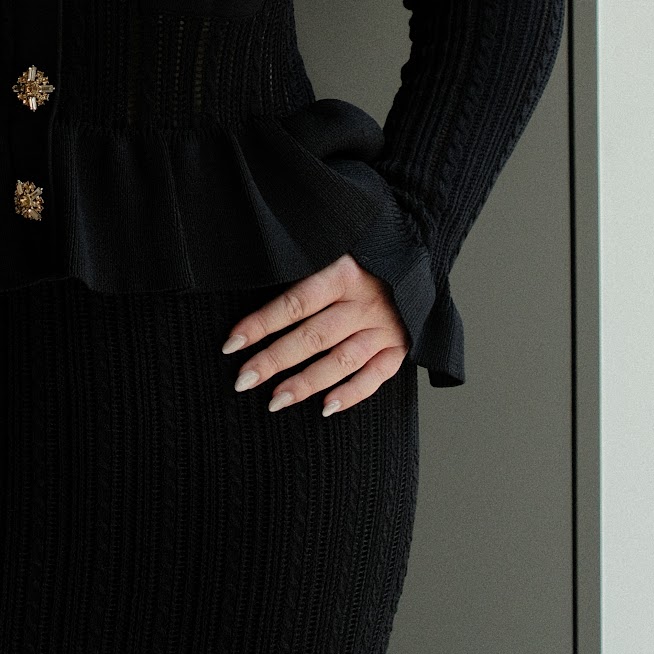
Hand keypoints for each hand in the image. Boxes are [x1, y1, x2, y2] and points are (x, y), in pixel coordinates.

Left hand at [221, 253, 410, 416]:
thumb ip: (306, 266)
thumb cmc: (366, 251)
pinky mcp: (401, 346)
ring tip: (275, 400)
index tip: (232, 343)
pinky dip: (352, 394)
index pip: (295, 303)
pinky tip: (326, 407)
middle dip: (275, 360)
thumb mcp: (336, 246)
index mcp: (344, 273)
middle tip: (244, 380)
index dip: (262, 323)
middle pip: (313, 336)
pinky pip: (376, 376)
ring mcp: (385, 327)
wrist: (420, 252)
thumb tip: (255, 285)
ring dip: (307, 382)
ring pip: (341, 360)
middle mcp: (364, 302)